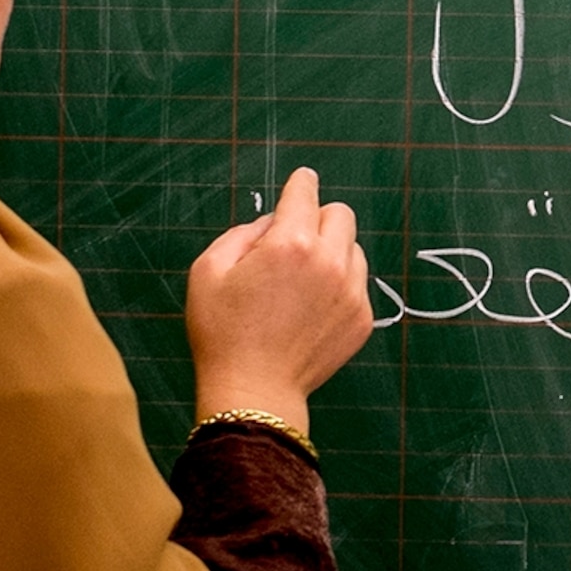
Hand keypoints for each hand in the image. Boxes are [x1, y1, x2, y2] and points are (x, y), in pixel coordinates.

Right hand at [186, 166, 372, 438]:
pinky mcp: (361, 317)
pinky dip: (339, 285)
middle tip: (294, 241)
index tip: (303, 180)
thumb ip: (242, 233)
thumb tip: (271, 223)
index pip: (305, 193)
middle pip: (340, 214)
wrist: (253, 391)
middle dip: (317, 218)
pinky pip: (357, 283)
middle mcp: (328, 261)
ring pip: (352, 248)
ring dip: (331, 252)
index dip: (301, 183)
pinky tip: (311, 309)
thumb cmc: (222, 332)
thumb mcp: (208, 270)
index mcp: (289, 243)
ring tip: (300, 282)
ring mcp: (351, 291)